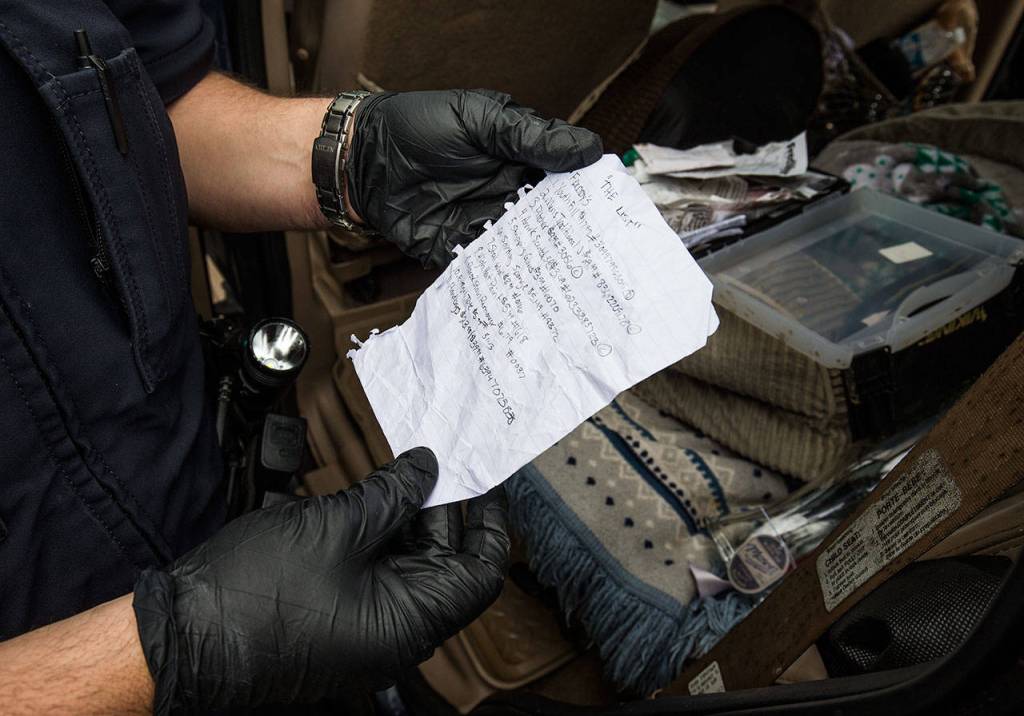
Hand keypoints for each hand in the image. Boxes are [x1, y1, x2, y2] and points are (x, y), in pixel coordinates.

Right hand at [132, 448, 508, 712]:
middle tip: (434, 456)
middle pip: (441, 560)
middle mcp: (394, 631)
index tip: (486, 478)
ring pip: (404, 561)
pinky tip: (364, 496)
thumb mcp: (335, 528)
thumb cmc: (252, 596)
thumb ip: (391, 495)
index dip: (489, 520)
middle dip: (439, 505)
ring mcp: (364, 626)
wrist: (178, 636)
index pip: (480, 571)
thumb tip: (426, 469)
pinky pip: (371, 570)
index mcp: (410, 622)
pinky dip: (373, 532)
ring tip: (396, 468)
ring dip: (403, 515)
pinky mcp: (335, 615)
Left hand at [344, 89, 602, 266]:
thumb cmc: (419, 128)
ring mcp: (485, 222)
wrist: (364, 159)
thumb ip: (530, 137)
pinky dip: (505, 278)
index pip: (563, 180)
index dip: (586, 196)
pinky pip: (488, 265)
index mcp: (518, 158)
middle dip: (570, 236)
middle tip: (598, 254)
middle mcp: (507, 193)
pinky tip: (527, 291)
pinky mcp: (461, 247)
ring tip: (571, 279)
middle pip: (548, 219)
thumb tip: (588, 149)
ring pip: (523, 246)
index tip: (610, 211)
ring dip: (543, 261)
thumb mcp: (479, 121)